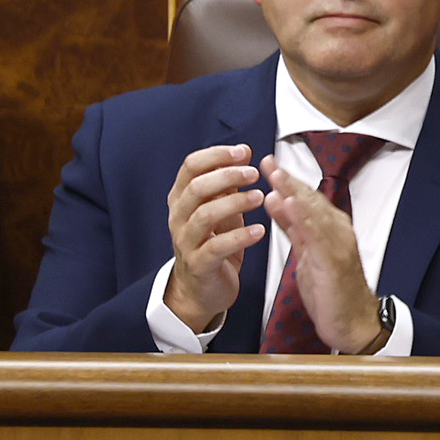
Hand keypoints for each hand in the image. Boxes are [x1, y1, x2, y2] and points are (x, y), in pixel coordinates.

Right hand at [161, 144, 267, 332]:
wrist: (201, 287)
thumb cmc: (213, 241)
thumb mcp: (221, 207)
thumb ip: (229, 182)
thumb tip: (244, 152)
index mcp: (183, 198)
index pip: (191, 167)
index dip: (216, 155)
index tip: (243, 152)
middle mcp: (180, 217)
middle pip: (196, 188)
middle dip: (227, 176)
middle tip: (254, 173)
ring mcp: (186, 241)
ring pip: (204, 216)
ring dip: (235, 202)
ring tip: (259, 197)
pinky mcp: (199, 264)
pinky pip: (217, 247)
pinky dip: (240, 236)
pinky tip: (259, 230)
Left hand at [260, 154, 384, 352]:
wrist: (354, 324)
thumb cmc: (331, 292)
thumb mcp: (307, 255)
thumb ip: (293, 228)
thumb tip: (275, 200)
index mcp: (330, 230)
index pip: (306, 201)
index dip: (288, 182)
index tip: (269, 164)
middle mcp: (337, 231)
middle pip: (310, 201)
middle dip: (288, 180)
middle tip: (269, 161)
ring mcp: (337, 244)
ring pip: (313, 212)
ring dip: (294, 192)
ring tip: (276, 175)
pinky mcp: (333, 260)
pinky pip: (315, 234)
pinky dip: (301, 217)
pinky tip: (288, 204)